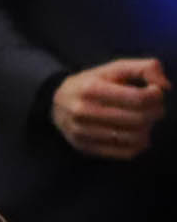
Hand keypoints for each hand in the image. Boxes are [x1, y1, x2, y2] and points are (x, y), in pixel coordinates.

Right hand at [52, 57, 166, 159]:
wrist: (56, 103)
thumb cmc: (93, 83)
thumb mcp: (114, 68)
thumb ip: (145, 68)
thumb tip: (164, 86)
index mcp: (91, 88)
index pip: (138, 98)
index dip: (156, 96)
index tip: (156, 92)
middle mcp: (83, 111)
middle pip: (139, 119)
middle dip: (156, 112)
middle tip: (155, 108)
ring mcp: (82, 132)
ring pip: (134, 138)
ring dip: (148, 129)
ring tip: (145, 121)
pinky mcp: (86, 148)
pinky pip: (125, 153)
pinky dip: (139, 145)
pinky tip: (137, 134)